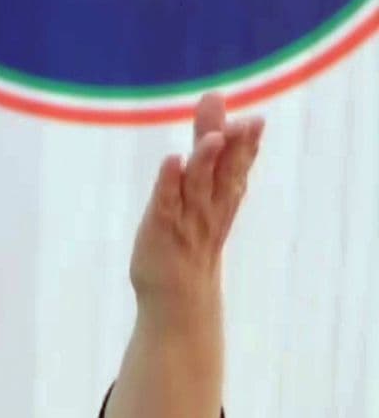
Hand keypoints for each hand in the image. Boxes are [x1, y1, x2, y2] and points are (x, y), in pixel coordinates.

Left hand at [129, 92, 263, 323]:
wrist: (178, 297)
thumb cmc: (189, 242)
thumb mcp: (202, 198)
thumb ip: (208, 160)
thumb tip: (217, 126)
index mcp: (222, 199)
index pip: (238, 168)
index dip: (248, 146)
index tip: (257, 120)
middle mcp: (208, 207)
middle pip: (223, 173)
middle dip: (234, 148)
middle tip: (244, 122)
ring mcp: (185, 219)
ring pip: (198, 186)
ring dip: (205, 160)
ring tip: (211, 137)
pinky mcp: (160, 228)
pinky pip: (166, 203)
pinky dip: (168, 183)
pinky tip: (171, 162)